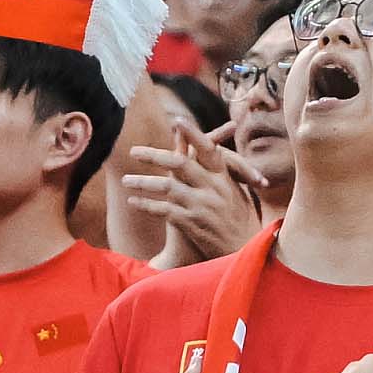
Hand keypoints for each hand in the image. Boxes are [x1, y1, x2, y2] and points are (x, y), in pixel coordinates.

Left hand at [122, 122, 267, 261]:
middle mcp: (215, 189)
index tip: (177, 120)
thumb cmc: (241, 222)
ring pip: (167, 187)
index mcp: (225, 179)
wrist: (246, 253)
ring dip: (143, 182)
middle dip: (154, 155)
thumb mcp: (237, 193)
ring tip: (127, 180)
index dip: (193, 134)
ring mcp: (203, 206)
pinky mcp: (193, 224)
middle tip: (134, 151)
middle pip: (180, 163)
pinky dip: (146, 204)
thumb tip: (206, 152)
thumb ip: (220, 174)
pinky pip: (163, 210)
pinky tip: (133, 201)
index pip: (208, 150)